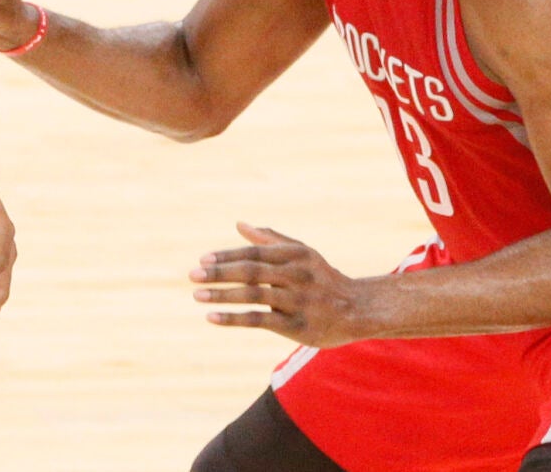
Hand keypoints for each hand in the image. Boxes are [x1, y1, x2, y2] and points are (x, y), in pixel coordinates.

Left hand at [190, 222, 365, 348]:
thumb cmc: (322, 278)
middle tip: (192, 275)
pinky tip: (211, 317)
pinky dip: (234, 318)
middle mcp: (297, 275)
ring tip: (197, 295)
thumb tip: (239, 224)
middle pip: (252, 271)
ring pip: (254, 295)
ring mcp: (297, 301)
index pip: (255, 252)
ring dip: (223, 295)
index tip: (203, 260)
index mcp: (295, 255)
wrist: (358, 309)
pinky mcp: (297, 326)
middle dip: (220, 273)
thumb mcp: (302, 253)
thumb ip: (270, 239)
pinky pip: (260, 320)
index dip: (228, 255)